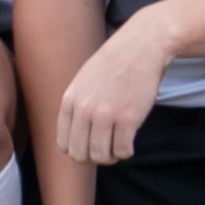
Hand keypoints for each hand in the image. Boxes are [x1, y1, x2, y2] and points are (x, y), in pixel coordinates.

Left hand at [54, 14, 173, 167]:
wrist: (142, 46)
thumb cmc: (115, 64)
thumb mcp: (84, 81)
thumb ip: (77, 107)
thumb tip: (76, 139)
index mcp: (70, 100)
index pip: (63, 144)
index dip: (78, 151)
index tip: (90, 147)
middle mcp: (83, 109)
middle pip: (79, 155)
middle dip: (93, 159)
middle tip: (106, 150)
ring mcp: (105, 114)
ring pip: (101, 156)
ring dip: (111, 157)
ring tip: (118, 146)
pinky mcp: (127, 118)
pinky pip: (122, 151)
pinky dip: (126, 152)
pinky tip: (130, 142)